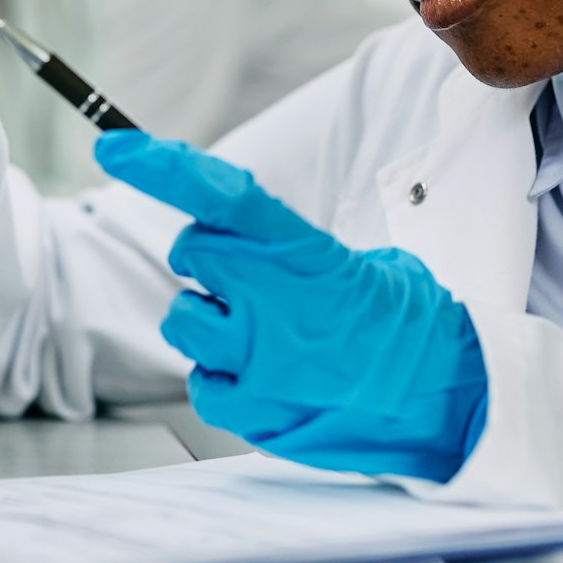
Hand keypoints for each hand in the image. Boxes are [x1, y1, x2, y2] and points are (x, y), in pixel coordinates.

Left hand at [96, 131, 486, 481]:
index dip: (161, 166)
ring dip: (213, 321)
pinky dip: (223, 378)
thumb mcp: (366, 264)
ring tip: (269, 336)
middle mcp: (271, 304)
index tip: (115, 149)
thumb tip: (243, 238)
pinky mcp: (251, 413)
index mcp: (304, 256)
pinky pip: (201, 381)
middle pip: (193, 255)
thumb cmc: (412, 329)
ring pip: (184, 319)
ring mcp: (257, 361)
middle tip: (258, 283)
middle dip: (212, 261)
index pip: (220, 196)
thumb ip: (294, 250)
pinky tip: (269, 377)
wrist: (447, 403)